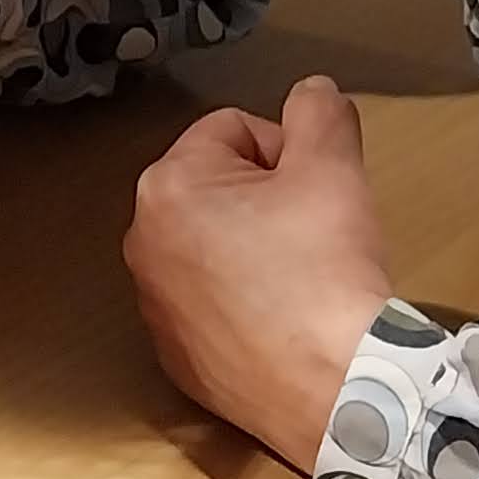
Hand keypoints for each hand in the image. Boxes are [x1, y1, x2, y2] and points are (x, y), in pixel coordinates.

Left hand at [123, 75, 395, 471]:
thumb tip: (312, 90)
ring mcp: (154, 308)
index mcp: (167, 187)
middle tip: (314, 233)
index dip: (287, 150)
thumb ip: (320, 113)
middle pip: (218, 188)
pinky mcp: (176, 360)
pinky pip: (212, 306)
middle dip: (267, 198)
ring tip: (303, 279)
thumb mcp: (334, 168)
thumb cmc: (326, 271)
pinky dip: (246, 304)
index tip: (317, 190)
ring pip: (214, 247)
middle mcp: (142, 244)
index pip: (233, 130)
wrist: (336, 388)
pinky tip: (285, 323)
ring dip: (256, 249)